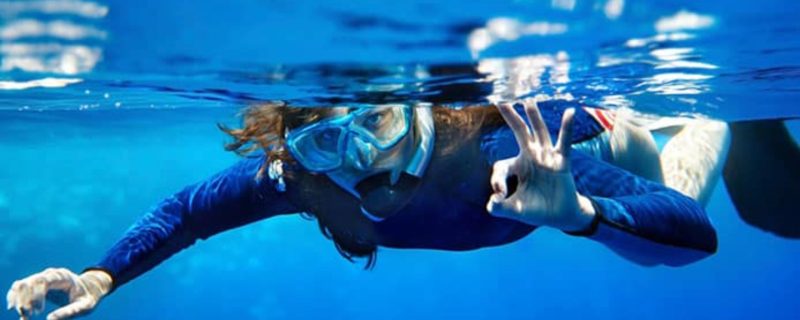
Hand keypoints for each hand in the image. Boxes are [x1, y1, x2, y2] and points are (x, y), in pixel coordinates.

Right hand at [6, 268, 111, 319]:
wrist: (90, 288)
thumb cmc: (87, 298)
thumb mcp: (84, 306)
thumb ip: (69, 312)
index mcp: (63, 276)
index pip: (43, 281)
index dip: (36, 295)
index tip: (38, 311)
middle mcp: (50, 274)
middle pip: (30, 282)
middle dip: (25, 300)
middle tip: (27, 316)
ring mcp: (43, 278)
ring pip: (22, 284)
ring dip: (18, 300)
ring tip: (24, 316)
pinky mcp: (37, 284)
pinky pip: (21, 288)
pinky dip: (16, 299)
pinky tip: (20, 312)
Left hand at [486, 98, 594, 231]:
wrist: (559, 217)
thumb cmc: (536, 210)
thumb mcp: (515, 210)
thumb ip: (500, 207)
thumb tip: (491, 204)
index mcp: (517, 166)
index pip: (501, 166)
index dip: (497, 180)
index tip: (499, 194)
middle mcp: (531, 157)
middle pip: (519, 133)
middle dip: (510, 117)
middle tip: (502, 100)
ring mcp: (547, 157)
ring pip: (539, 134)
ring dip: (534, 118)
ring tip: (529, 102)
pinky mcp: (561, 162)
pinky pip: (564, 143)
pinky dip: (567, 128)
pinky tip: (570, 112)